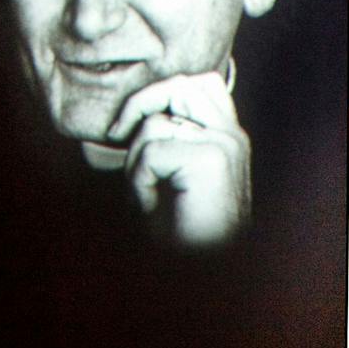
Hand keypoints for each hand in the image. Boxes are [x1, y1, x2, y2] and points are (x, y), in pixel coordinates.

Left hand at [103, 72, 250, 246]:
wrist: (203, 263)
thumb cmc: (180, 229)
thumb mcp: (171, 175)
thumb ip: (165, 138)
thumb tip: (129, 115)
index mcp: (228, 135)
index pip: (196, 83)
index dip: (156, 94)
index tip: (125, 127)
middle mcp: (232, 134)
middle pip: (178, 85)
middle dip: (139, 106)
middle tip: (116, 134)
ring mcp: (226, 144)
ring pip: (156, 124)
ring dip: (135, 161)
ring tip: (145, 194)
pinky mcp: (213, 158)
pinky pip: (151, 153)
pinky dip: (138, 182)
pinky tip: (150, 207)